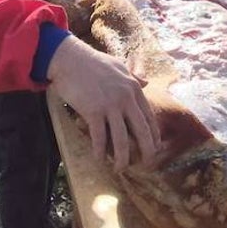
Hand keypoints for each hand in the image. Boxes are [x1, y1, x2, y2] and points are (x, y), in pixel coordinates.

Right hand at [46, 36, 159, 169]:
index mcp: (134, 88)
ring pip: (121, 139)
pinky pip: (99, 137)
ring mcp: (110, 106)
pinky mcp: (93, 111)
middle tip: (148, 165)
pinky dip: (99, 151)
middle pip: (141, 131)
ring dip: (122, 158)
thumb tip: (147, 82)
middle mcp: (126, 98)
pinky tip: (99, 160)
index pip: (149, 117)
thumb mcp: (119, 66)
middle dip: (147, 151)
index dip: (154, 135)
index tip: (156, 148)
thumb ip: (134, 76)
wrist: (70, 59)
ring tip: (121, 169)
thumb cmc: (93, 62)